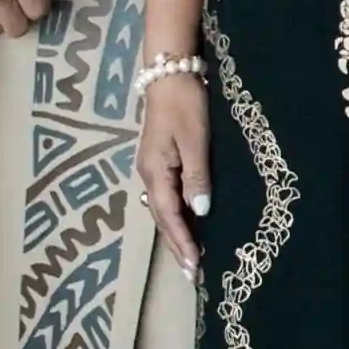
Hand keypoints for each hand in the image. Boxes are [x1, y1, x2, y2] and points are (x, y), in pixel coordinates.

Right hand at [136, 69, 211, 267]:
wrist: (169, 73)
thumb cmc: (185, 105)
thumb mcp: (195, 141)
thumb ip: (197, 177)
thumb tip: (199, 212)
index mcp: (155, 172)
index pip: (169, 216)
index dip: (181, 242)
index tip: (194, 266)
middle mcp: (148, 175)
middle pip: (162, 218)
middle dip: (177, 245)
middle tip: (191, 274)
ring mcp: (151, 168)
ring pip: (163, 209)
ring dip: (176, 233)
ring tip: (190, 257)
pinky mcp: (159, 161)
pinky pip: (166, 197)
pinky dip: (175, 216)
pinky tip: (186, 225)